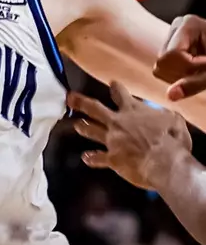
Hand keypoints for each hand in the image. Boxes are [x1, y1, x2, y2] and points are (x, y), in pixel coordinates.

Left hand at [68, 82, 193, 191]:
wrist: (162, 161)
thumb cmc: (172, 140)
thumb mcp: (173, 120)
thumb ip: (164, 114)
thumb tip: (163, 113)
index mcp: (133, 110)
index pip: (122, 95)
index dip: (116, 88)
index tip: (111, 83)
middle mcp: (118, 122)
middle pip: (94, 109)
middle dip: (80, 102)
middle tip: (70, 97)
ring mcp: (112, 140)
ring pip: (91, 130)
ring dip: (83, 127)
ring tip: (77, 125)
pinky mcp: (111, 158)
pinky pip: (97, 158)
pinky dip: (91, 158)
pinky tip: (86, 157)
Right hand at [155, 15, 205, 100]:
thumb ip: (195, 83)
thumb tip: (171, 95)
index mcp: (188, 25)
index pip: (171, 56)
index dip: (190, 68)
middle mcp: (177, 28)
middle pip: (162, 62)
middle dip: (183, 74)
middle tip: (204, 71)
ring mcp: (174, 36)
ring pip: (161, 67)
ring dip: (182, 76)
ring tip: (202, 70)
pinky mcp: (174, 47)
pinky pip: (165, 68)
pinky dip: (181, 74)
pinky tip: (196, 70)